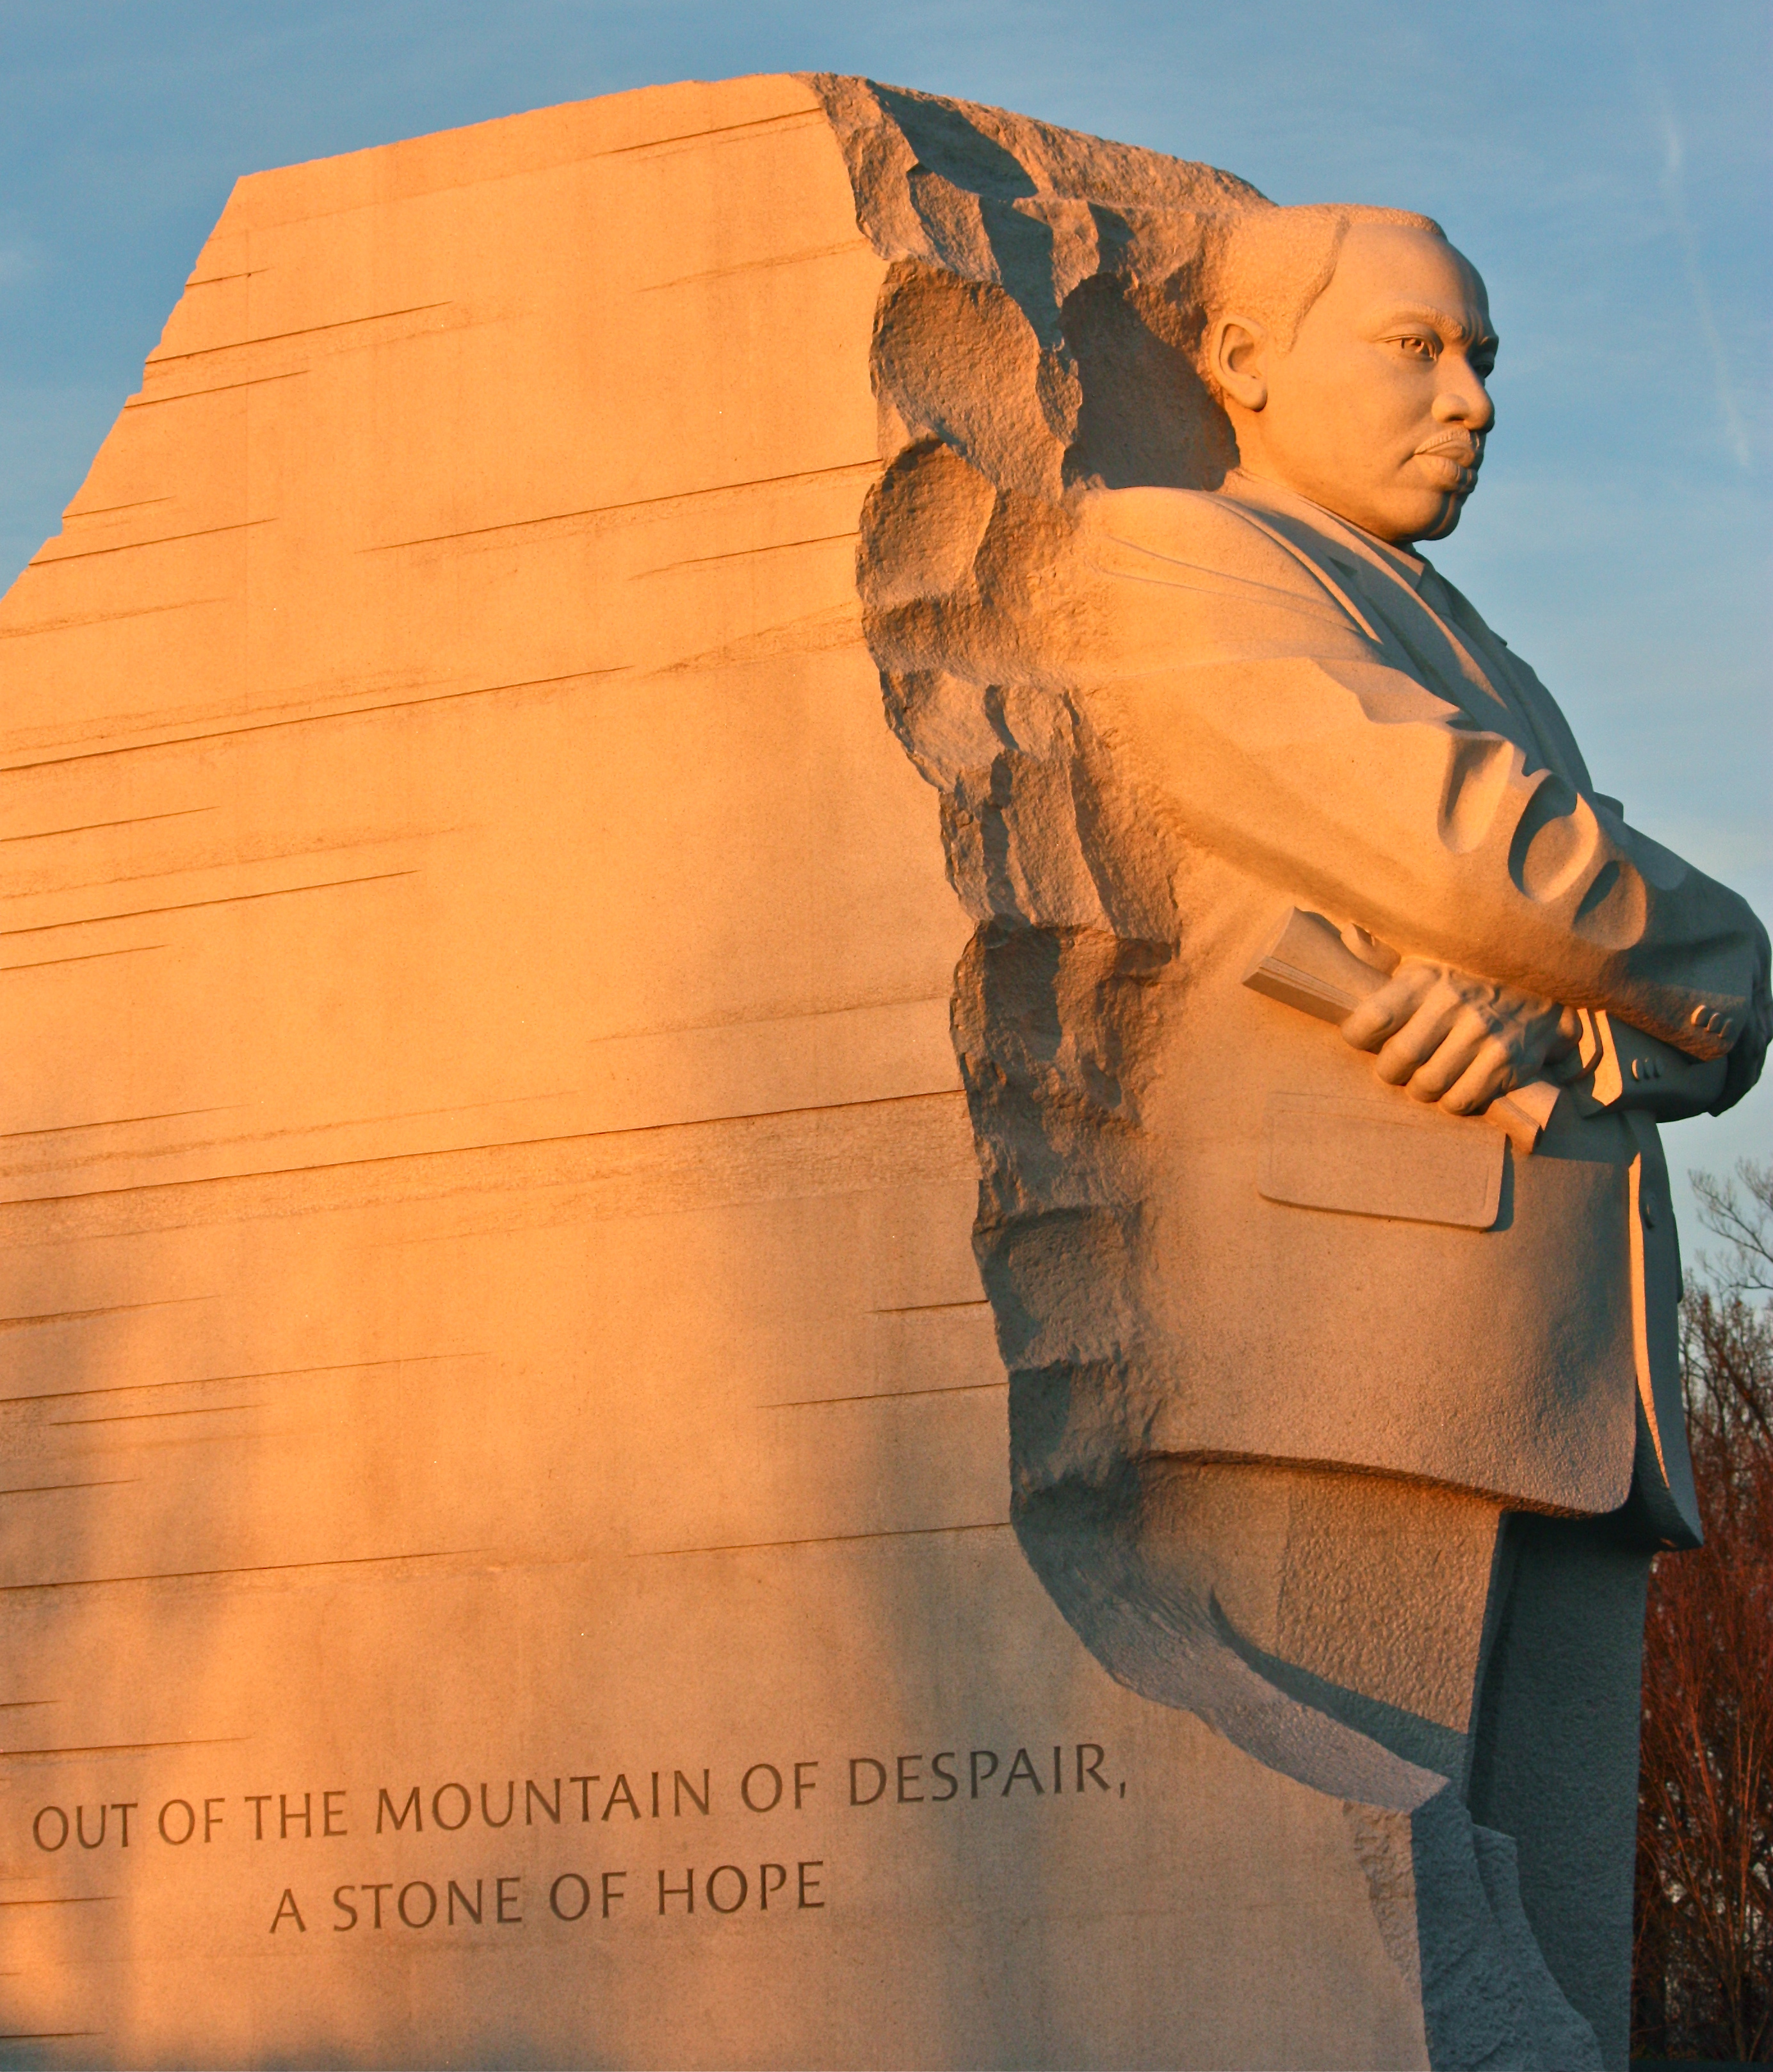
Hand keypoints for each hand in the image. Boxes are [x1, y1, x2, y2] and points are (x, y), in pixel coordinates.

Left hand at [1338, 959, 1581, 1115]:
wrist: (1546, 970)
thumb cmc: (1470, 967)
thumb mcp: (1429, 954)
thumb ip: (1389, 957)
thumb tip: (1348, 940)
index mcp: (1424, 978)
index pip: (1373, 1019)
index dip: (1358, 1036)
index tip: (1362, 1039)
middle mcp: (1452, 1004)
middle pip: (1398, 1060)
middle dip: (1390, 1070)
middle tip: (1396, 1066)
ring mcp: (1483, 1034)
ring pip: (1429, 1085)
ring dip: (1420, 1088)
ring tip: (1425, 1077)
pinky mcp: (1508, 1060)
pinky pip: (1463, 1100)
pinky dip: (1452, 1101)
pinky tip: (1455, 1086)